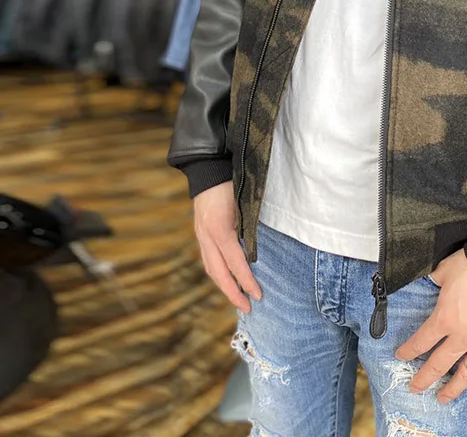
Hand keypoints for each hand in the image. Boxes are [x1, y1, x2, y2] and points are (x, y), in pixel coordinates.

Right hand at [194, 181, 260, 312]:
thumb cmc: (232, 182)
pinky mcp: (200, 232)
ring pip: (211, 268)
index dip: (247, 281)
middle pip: (218, 273)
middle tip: (249, 307)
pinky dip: (218, 272)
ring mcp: (201, 234)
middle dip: (233, 293)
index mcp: (219, 229)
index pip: (235, 263)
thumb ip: (248, 227)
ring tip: (239, 297)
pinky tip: (227, 278)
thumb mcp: (244, 204)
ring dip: (224, 286)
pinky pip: (208, 258)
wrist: (209, 167)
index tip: (259, 295)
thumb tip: (257, 253)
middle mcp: (206, 235)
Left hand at [395, 248, 466, 403]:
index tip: (401, 356)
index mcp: (445, 318)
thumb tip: (429, 280)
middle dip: (423, 379)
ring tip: (443, 397)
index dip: (409, 351)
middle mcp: (463, 336)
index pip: (422, 342)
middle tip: (415, 388)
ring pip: (466, 374)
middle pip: (439, 365)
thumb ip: (435, 279)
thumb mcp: (446, 268)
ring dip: (452, 389)